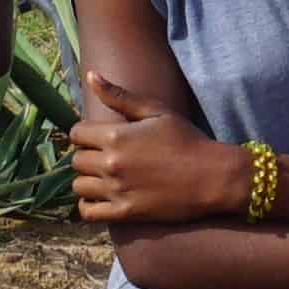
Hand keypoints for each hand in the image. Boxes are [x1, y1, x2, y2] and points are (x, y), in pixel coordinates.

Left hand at [68, 111, 245, 226]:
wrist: (212, 176)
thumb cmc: (187, 140)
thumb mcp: (156, 111)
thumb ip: (120, 96)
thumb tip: (90, 76)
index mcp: (116, 136)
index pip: (76, 133)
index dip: (85, 134)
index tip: (99, 138)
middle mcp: (111, 163)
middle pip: (76, 161)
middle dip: (88, 157)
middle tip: (106, 158)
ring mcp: (117, 190)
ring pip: (79, 186)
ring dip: (88, 181)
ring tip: (104, 178)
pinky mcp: (125, 212)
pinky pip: (88, 212)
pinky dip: (88, 206)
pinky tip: (101, 198)